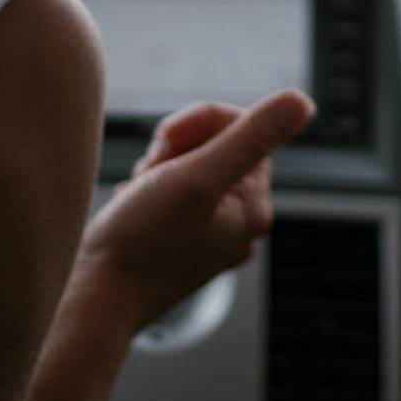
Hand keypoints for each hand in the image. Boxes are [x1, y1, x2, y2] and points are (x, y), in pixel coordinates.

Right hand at [75, 89, 315, 331]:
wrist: (98, 299)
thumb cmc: (142, 242)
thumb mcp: (198, 177)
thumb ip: (250, 137)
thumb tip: (302, 101)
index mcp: (254, 206)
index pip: (243, 128)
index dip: (201, 120)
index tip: (166, 138)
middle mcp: (239, 222)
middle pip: (217, 146)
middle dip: (178, 146)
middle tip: (152, 168)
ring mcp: (211, 233)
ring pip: (191, 166)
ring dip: (160, 166)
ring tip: (141, 190)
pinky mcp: (182, 240)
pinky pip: (172, 192)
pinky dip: (149, 189)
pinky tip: (134, 207)